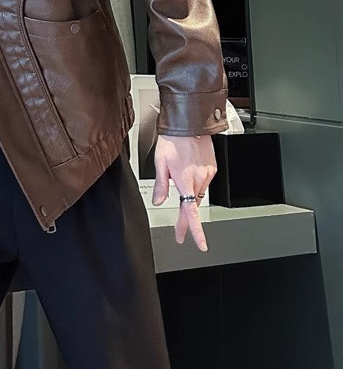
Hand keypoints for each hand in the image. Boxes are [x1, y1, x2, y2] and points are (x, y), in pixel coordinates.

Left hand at [151, 134, 216, 251]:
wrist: (190, 124)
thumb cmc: (173, 140)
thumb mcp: (160, 162)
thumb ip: (160, 184)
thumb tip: (157, 201)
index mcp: (184, 180)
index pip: (191, 212)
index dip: (195, 230)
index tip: (199, 244)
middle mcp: (198, 179)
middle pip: (192, 206)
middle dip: (186, 219)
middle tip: (180, 230)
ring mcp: (207, 174)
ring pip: (198, 194)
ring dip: (189, 196)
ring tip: (179, 182)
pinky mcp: (212, 168)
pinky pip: (204, 182)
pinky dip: (196, 183)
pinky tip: (189, 173)